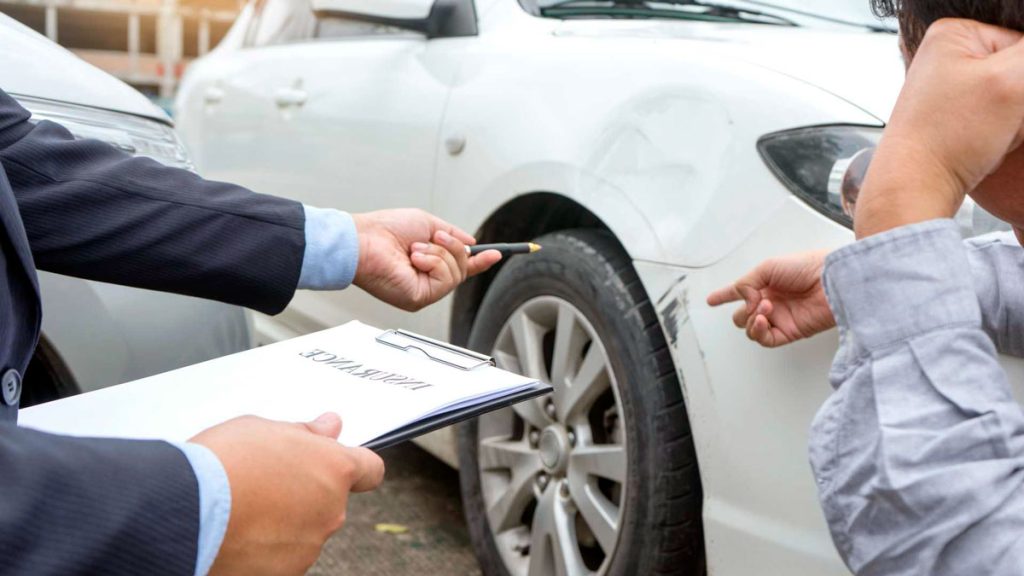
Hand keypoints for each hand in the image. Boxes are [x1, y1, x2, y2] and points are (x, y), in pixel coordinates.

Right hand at [191, 413, 384, 575]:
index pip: (370, 469)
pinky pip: (282, 554)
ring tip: (244, 506)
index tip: (335, 464)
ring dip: (285, 520)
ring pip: (305, 529)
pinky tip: (237, 532)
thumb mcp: (265, 428)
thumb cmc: (224, 462)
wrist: (187, 510)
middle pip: (330, 500)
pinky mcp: (286, 572)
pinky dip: (266, 547)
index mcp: (334, 469)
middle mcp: (331, 510)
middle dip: (306, 491)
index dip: (354, 466)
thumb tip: (330, 427)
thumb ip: (305, 432)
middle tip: (266, 480)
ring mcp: (310, 544)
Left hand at [351, 209, 501, 310]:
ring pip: (456, 273)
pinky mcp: (420, 298)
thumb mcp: (428, 223)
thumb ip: (452, 234)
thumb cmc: (385, 230)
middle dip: (453, 247)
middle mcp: (426, 280)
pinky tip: (415, 259)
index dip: (479, 261)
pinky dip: (434, 263)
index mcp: (427, 263)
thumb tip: (473, 244)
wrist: (364, 240)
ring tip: (415, 249)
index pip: (459, 266)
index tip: (496, 254)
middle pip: (463, 268)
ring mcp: (424, 291)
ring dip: (439, 253)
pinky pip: (446, 280)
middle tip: (435, 237)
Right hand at [707, 250, 833, 347]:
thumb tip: (744, 302)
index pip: (739, 292)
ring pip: (749, 328)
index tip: (711, 300)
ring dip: (750, 319)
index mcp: (765, 283)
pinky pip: (764, 339)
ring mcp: (779, 318)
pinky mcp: (789, 332)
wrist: (831, 281)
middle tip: (753, 303)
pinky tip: (761, 320)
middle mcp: (771, 302)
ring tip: (764, 308)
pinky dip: (757, 331)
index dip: (723, 296)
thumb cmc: (807, 267)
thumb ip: (746, 284)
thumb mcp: (767, 267)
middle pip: (741, 315)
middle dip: (741, 311)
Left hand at [856, 19, 1023, 237]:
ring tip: (987, 134)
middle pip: (1016, 71)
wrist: (916, 186)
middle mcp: (945, 58)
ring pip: (1011, 98)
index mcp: (953, 34)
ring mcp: (948, 89)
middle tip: (994, 120)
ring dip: (1013, 119)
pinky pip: (997, 118)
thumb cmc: (948, 138)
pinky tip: (983, 144)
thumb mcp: (1011, 80)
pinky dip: (1001, 132)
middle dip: (1018, 100)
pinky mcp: (953, 117)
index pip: (1023, 43)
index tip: (1010, 100)